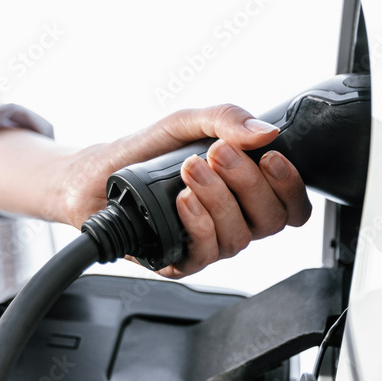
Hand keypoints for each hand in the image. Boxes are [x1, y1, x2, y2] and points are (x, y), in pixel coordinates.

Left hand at [60, 103, 310, 278]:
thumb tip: (264, 130)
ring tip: (190, 169)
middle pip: (270, 220)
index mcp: (243, 191)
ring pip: (239, 237)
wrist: (92, 177)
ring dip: (219, 199)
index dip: (289, 185)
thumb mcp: (182, 124)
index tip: (269, 157)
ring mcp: (208, 242)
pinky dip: (199, 224)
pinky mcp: (181, 260)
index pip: (289, 203)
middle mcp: (232, 220)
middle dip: (248, 183)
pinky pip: (206, 253)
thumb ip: (223, 120)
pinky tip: (183, 201)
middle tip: (218, 154)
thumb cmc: (141, 153)